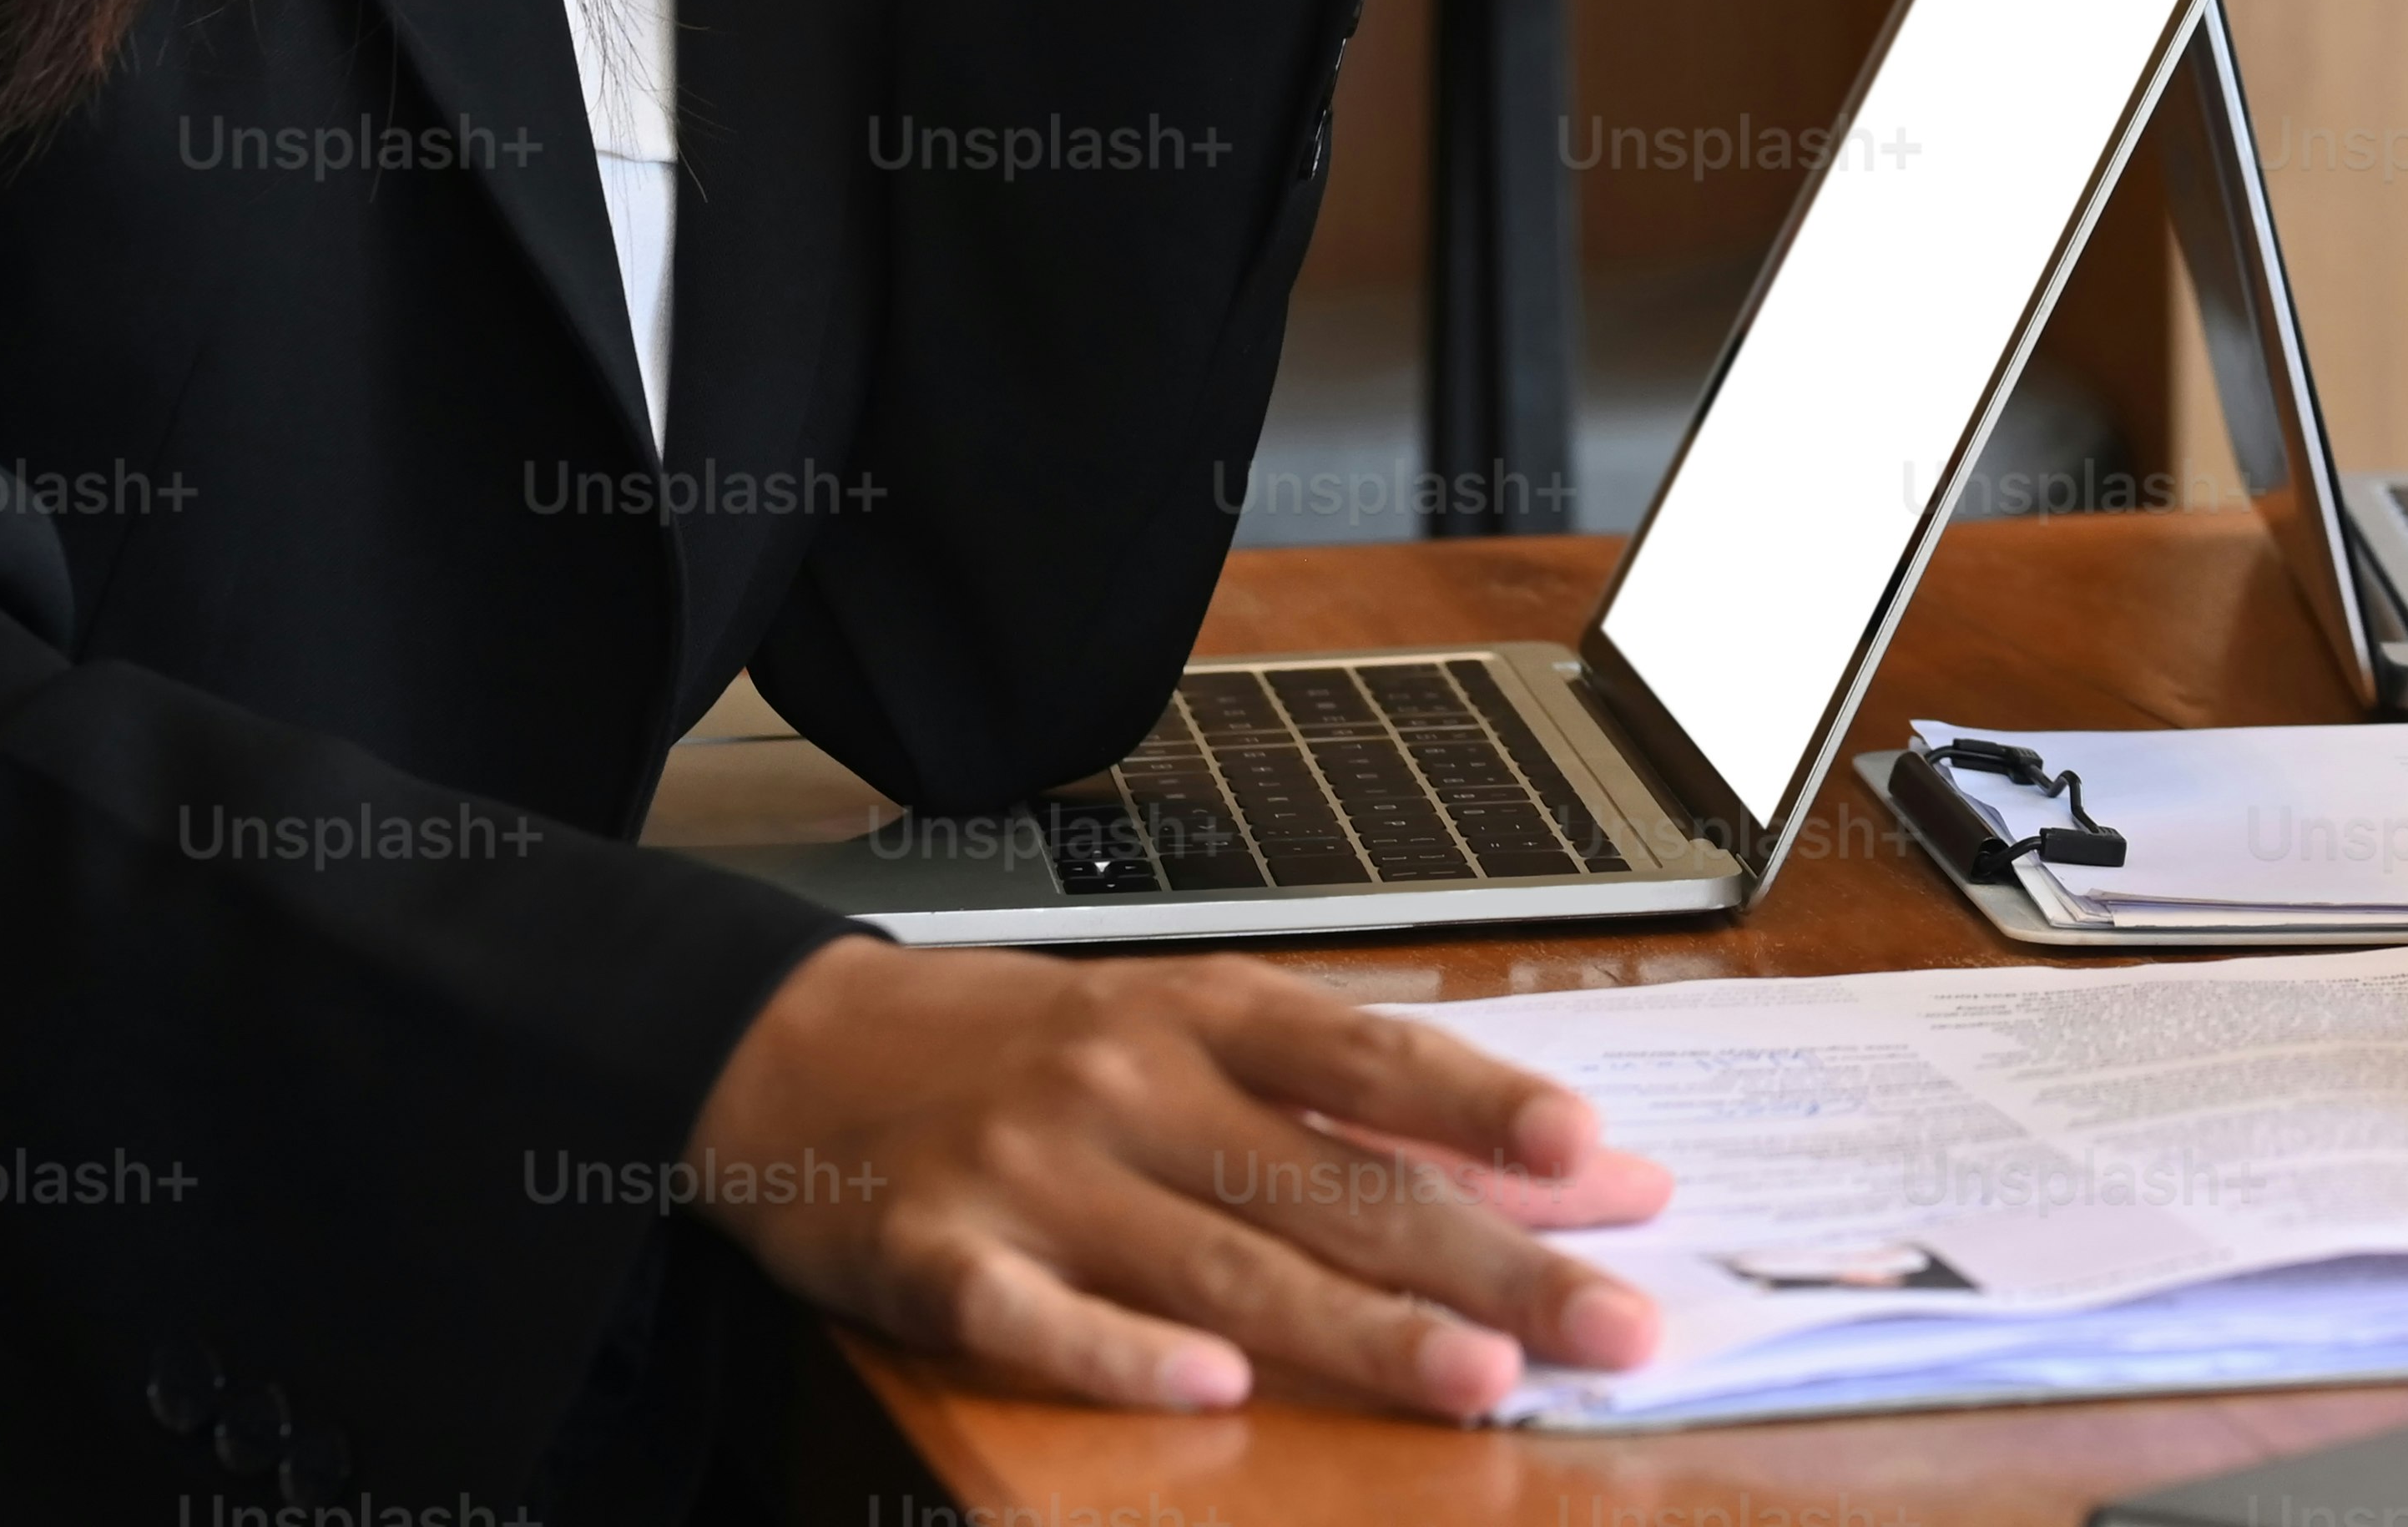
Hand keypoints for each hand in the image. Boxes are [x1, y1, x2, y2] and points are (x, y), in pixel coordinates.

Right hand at [690, 931, 1671, 1418]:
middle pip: (1334, 1184)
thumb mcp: (1189, 1029)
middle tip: (1612, 1323)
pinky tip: (1216, 1395)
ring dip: (1360, 1331)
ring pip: (1223, 1265)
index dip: (1490, 1108)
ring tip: (1480, 1380)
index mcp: (1206, 1013)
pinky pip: (1042, 1319)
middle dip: (1490, 1261)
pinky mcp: (939, 1260)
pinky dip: (1128, 1358)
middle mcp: (1133, 1084)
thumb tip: (1564, 1159)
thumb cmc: (1030, 1044)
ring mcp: (1036, 1175)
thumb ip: (1361, 1098)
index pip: (1375, 1059)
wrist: (794, 1045)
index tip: (1599, 1158)